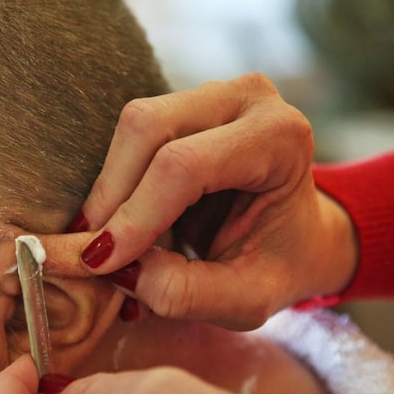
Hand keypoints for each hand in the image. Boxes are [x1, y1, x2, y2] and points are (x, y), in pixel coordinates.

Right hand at [44, 73, 356, 329]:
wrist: (299, 236)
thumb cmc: (279, 265)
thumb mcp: (245, 299)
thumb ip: (186, 293)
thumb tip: (120, 271)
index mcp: (280, 139)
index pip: (184, 166)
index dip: (135, 215)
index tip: (101, 264)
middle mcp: (247, 99)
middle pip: (148, 128)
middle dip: (111, 196)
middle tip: (94, 253)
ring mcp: (212, 94)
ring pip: (131, 127)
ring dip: (109, 191)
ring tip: (110, 242)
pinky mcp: (182, 104)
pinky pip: (128, 136)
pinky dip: (113, 184)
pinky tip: (118, 223)